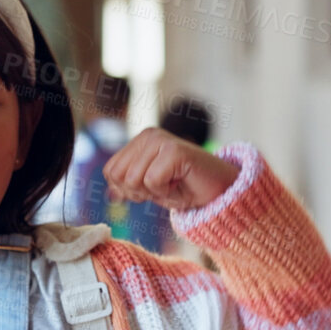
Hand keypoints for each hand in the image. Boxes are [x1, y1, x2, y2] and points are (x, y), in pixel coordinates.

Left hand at [102, 128, 238, 210]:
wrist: (220, 192)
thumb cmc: (186, 189)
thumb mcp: (150, 189)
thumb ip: (128, 185)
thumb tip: (110, 193)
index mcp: (139, 142)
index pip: (111, 172)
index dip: (128, 190)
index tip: (154, 187)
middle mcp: (148, 136)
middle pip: (119, 177)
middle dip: (140, 192)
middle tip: (165, 187)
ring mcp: (161, 140)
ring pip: (133, 180)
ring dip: (154, 192)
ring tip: (174, 183)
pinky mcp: (174, 150)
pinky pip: (152, 182)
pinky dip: (166, 193)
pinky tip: (181, 182)